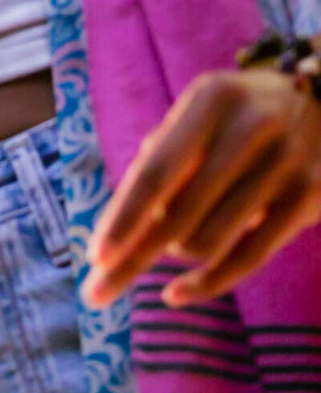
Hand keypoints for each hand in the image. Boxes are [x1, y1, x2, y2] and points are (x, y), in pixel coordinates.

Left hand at [83, 63, 320, 309]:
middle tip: (97, 291)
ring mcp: (285, 165)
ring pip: (207, 240)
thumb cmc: (245, 113)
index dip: (124, 216)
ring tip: (171, 246)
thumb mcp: (204, 112)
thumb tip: (121, 218)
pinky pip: (248, 258)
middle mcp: (250, 128)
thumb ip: (164, 154)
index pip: (157, 170)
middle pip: (177, 214)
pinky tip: (175, 293)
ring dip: (176, 253)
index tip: (94, 255)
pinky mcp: (310, 198)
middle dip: (132, 256)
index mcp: (211, 98)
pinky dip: (207, 283)